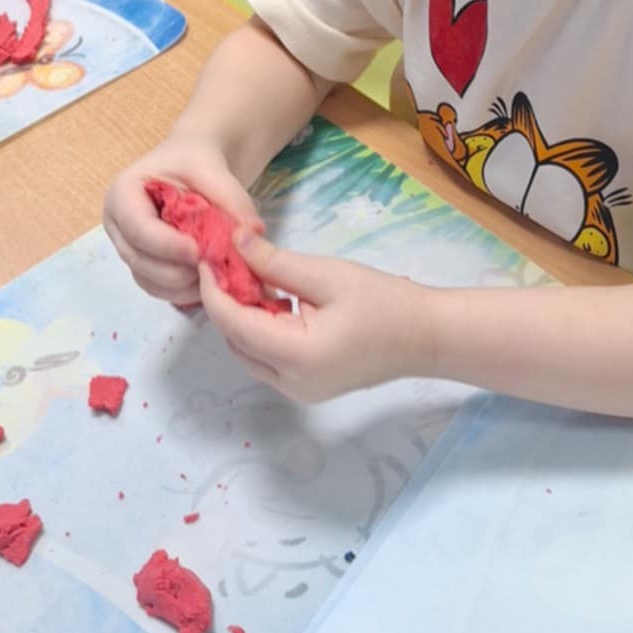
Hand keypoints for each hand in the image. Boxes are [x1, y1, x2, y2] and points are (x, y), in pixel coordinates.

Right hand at [104, 137, 262, 308]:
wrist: (194, 167)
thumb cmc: (196, 161)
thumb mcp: (213, 170)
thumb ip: (231, 198)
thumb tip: (254, 232)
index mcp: (123, 194)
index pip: (137, 228)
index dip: (166, 245)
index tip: (199, 252)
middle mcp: (118, 225)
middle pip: (140, 260)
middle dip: (179, 270)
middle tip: (215, 266)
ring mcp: (129, 249)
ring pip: (149, 280)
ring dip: (183, 285)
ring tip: (215, 273)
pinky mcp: (144, 266)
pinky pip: (159, 289)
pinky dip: (184, 292)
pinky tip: (209, 281)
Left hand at [199, 232, 424, 401]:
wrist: (426, 337)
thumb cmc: (383, 302)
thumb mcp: (327, 275)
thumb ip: (275, 262)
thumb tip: (233, 241)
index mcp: (295, 357)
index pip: (232, 322)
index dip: (213, 288)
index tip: (207, 254)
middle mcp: (290, 384)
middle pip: (234, 341)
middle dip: (224, 302)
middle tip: (226, 261)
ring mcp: (298, 391)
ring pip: (247, 352)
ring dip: (241, 317)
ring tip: (249, 276)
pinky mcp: (306, 388)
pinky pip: (267, 359)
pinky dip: (260, 330)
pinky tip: (272, 300)